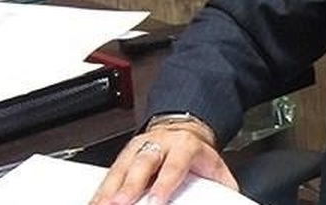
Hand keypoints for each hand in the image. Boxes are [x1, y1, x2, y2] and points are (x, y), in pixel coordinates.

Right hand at [89, 118, 236, 204]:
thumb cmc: (195, 152)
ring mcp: (138, 149)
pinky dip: (99, 191)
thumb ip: (222, 184)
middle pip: (142, 164)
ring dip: (108, 191)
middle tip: (120, 204)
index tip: (156, 201)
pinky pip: (108, 175)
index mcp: (184, 146)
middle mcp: (158, 145)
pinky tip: (94, 202)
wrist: (183, 128)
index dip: (164, 184)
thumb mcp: (214, 164)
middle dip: (129, 186)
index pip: (174, 165)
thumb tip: (231, 200)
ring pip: (120, 168)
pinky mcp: (123, 157)